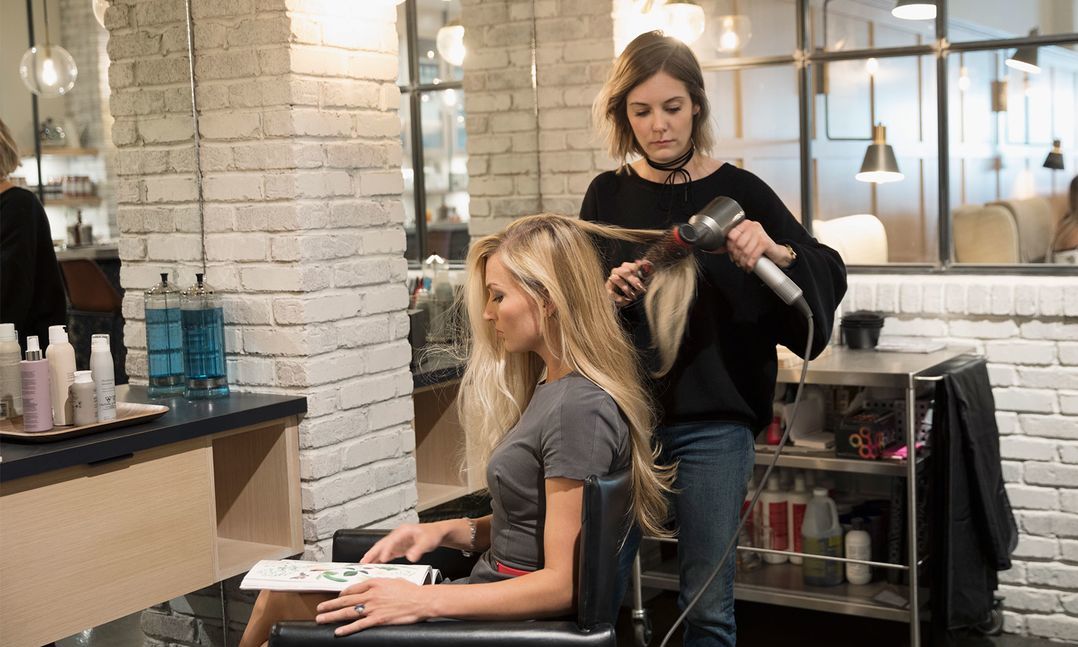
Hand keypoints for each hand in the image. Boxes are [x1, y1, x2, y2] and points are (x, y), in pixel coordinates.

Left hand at [315, 579, 431, 635]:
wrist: (421, 600)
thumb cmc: (411, 590)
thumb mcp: (393, 580)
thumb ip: (380, 583)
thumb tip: (372, 586)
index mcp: (374, 583)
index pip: (352, 588)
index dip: (342, 593)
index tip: (337, 597)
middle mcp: (371, 595)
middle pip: (345, 600)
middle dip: (330, 605)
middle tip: (319, 608)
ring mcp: (373, 608)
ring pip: (347, 612)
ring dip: (332, 616)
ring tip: (321, 619)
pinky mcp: (377, 619)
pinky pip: (358, 625)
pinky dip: (347, 629)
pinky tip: (338, 631)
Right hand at [361, 523, 444, 563]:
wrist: (436, 533)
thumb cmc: (432, 534)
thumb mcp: (427, 542)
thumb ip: (418, 549)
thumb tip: (411, 557)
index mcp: (403, 531)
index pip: (391, 541)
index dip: (386, 550)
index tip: (382, 558)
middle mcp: (398, 535)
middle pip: (382, 544)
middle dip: (372, 552)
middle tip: (363, 561)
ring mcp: (397, 541)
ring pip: (382, 548)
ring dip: (373, 556)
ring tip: (364, 564)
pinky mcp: (399, 547)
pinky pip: (387, 553)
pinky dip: (380, 558)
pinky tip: (376, 564)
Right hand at [606, 260, 652, 307]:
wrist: (625, 298)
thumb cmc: (635, 287)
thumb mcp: (642, 280)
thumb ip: (646, 272)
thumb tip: (648, 265)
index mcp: (626, 267)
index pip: (632, 266)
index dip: (639, 272)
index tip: (645, 279)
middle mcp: (618, 270)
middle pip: (625, 272)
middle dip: (633, 280)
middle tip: (640, 288)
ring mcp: (611, 278)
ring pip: (617, 279)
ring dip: (626, 288)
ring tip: (633, 296)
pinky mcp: (608, 288)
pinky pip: (611, 292)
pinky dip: (619, 297)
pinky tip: (626, 301)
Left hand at [719, 219, 785, 271]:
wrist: (774, 252)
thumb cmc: (757, 246)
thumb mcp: (745, 242)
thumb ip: (734, 242)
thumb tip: (720, 249)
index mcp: (745, 224)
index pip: (732, 235)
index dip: (730, 247)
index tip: (731, 255)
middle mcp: (753, 226)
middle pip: (738, 244)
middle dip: (736, 256)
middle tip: (737, 262)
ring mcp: (760, 233)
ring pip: (745, 251)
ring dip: (742, 261)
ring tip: (742, 265)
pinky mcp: (765, 242)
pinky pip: (753, 255)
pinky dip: (749, 263)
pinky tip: (749, 267)